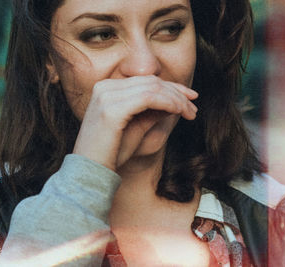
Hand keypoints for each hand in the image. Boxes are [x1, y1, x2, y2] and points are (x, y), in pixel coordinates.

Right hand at [73, 75, 197, 170]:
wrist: (91, 171)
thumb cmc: (112, 152)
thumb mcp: (137, 126)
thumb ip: (153, 110)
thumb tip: (175, 100)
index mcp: (106, 89)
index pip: (145, 81)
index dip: (171, 87)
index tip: (190, 98)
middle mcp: (104, 88)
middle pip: (150, 81)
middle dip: (177, 93)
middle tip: (193, 109)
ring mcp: (106, 96)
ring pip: (152, 88)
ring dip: (176, 99)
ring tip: (190, 113)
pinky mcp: (112, 109)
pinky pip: (148, 98)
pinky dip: (168, 102)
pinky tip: (179, 112)